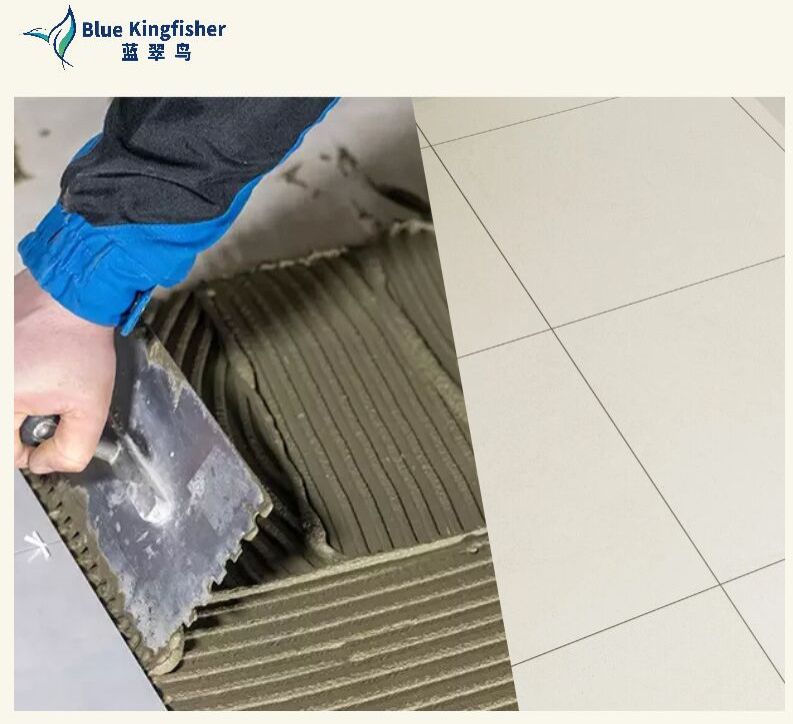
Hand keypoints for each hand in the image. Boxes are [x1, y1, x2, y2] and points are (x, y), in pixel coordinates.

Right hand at [14, 270, 115, 473]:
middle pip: (3, 426)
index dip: (31, 452)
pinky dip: (14, 379)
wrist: (70, 296)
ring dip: (18, 401)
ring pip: (4, 406)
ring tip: (38, 377)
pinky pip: (3, 381)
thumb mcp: (90, 407)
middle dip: (22, 423)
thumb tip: (46, 464)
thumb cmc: (77, 341)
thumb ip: (71, 450)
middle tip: (47, 400)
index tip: (48, 436)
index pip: (5, 454)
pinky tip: (28, 363)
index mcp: (0, 402)